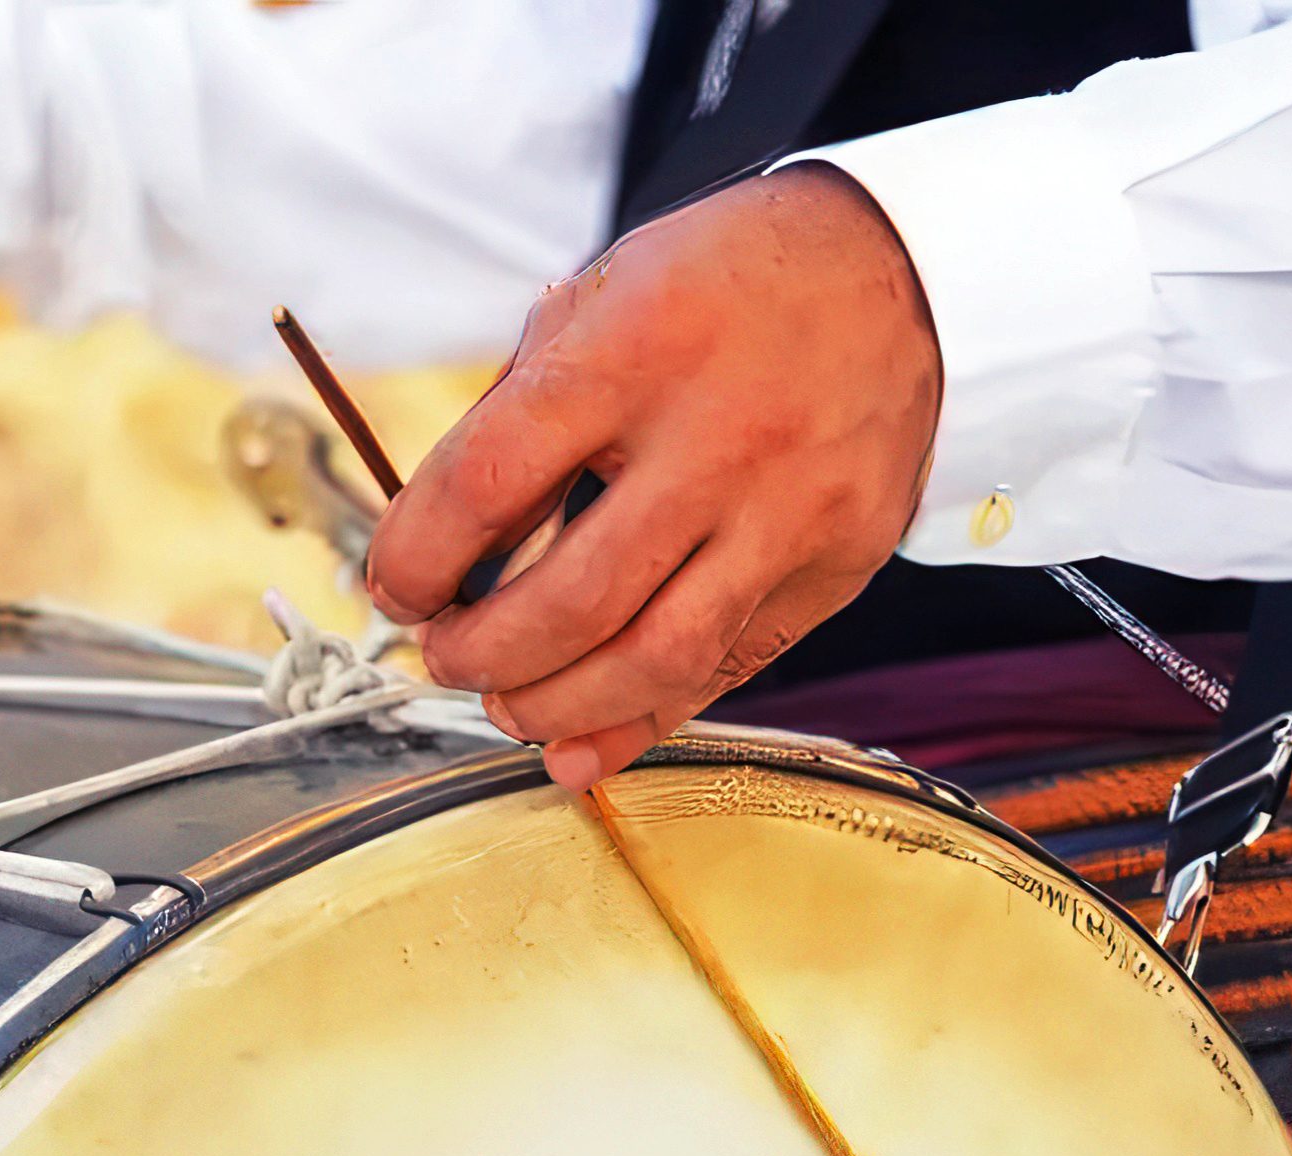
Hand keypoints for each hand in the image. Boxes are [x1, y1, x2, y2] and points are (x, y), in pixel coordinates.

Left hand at [367, 164, 940, 791]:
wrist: (898, 272)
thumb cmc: (725, 284)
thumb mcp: (603, 295)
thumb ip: (520, 411)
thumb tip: (437, 541)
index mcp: (635, 351)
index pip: (488, 483)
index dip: (416, 554)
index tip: (393, 585)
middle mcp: (717, 440)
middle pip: (569, 600)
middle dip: (478, 653)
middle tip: (443, 656)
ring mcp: (786, 513)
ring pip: (652, 659)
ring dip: (555, 706)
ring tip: (506, 705)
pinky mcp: (833, 567)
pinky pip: (726, 670)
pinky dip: (642, 724)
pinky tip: (581, 747)